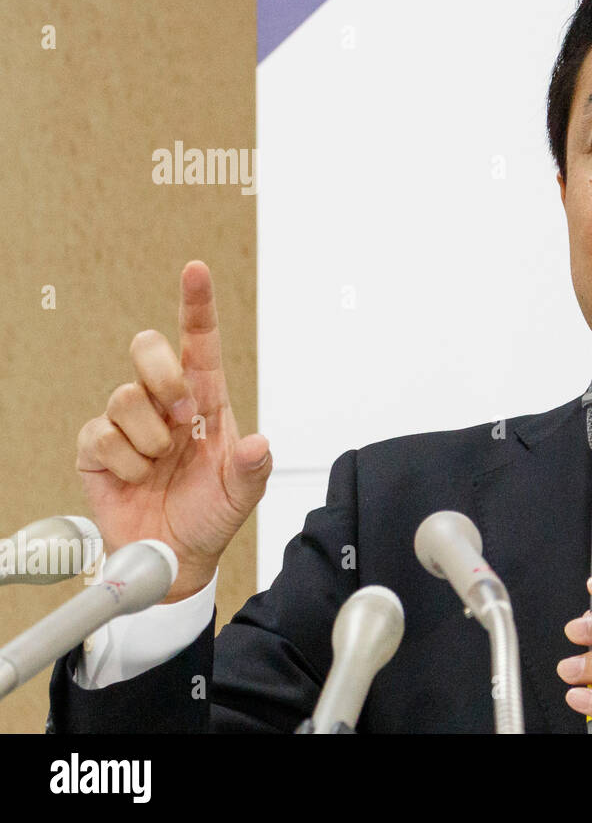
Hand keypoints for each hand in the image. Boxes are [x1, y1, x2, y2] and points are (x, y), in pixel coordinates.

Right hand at [75, 261, 271, 602]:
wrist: (175, 557)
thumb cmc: (210, 516)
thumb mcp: (243, 494)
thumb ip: (253, 468)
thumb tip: (257, 443)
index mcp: (205, 402)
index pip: (201, 344)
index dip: (197, 306)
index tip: (196, 270)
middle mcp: (165, 405)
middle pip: (148, 349)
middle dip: (162, 374)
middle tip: (182, 416)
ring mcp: (129, 424)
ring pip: (124, 396)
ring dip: (148, 437)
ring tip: (161, 465)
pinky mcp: (97, 449)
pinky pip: (100, 434)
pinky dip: (124, 461)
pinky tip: (137, 477)